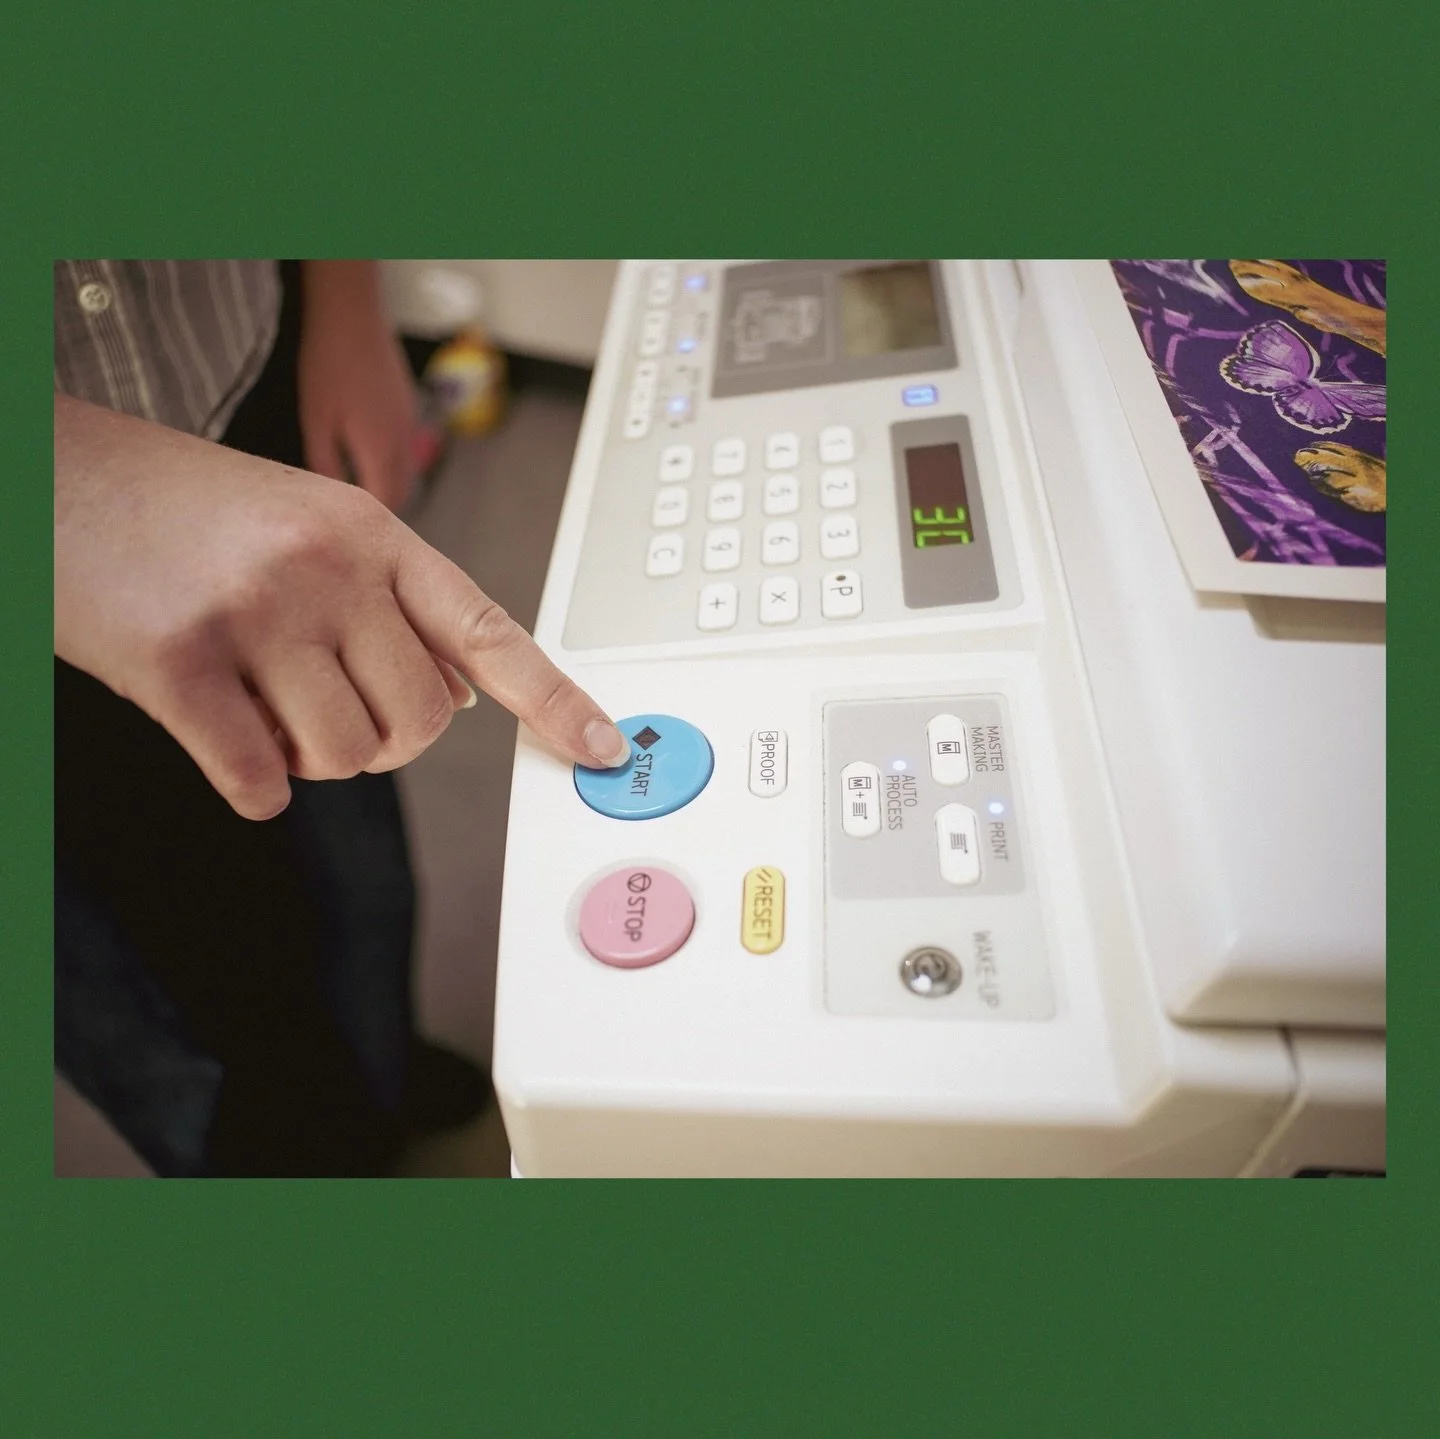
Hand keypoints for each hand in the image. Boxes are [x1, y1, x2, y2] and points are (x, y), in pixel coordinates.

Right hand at [55, 396, 630, 820]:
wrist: (58, 472)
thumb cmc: (190, 509)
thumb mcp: (313, 525)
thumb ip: (392, 604)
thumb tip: (461, 693)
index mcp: (372, 533)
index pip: (489, 630)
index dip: (553, 698)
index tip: (602, 746)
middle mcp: (327, 567)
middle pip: (418, 722)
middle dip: (382, 742)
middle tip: (327, 710)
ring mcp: (254, 612)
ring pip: (344, 758)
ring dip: (312, 759)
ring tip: (264, 704)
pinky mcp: (177, 663)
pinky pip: (258, 780)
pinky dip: (253, 785)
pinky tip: (226, 738)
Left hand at [298, 261, 419, 513]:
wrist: (351, 315)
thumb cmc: (328, 365)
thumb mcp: (316, 423)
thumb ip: (327, 468)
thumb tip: (331, 502)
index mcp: (383, 453)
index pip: (385, 508)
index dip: (370, 529)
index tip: (350, 538)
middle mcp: (404, 443)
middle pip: (400, 495)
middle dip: (381, 513)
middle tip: (352, 524)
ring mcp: (409, 424)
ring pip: (403, 473)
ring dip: (384, 486)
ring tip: (354, 492)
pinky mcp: (406, 408)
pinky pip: (402, 448)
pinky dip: (387, 461)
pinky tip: (362, 453)